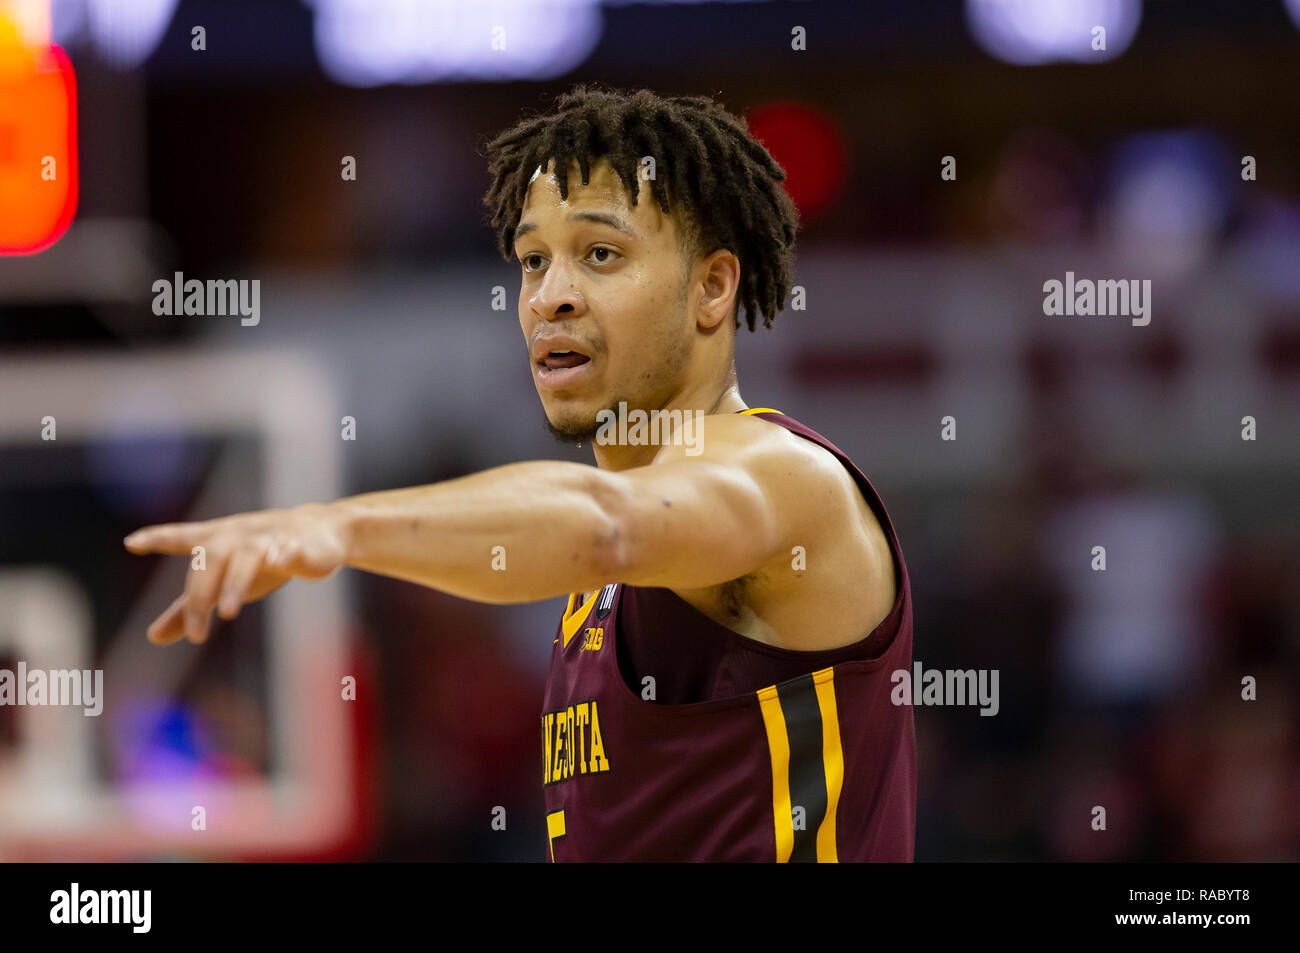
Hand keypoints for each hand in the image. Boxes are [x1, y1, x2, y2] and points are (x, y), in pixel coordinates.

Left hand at [123, 503, 347, 644]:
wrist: (318, 534)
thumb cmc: (262, 558)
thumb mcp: (221, 583)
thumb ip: (187, 608)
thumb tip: (152, 637)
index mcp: (216, 540)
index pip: (183, 538)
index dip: (160, 539)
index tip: (132, 543)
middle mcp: (237, 535)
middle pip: (210, 559)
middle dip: (201, 597)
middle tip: (196, 636)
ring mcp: (267, 538)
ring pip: (245, 557)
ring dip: (234, 583)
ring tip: (228, 612)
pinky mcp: (297, 546)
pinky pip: (287, 549)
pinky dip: (282, 553)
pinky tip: (279, 562)